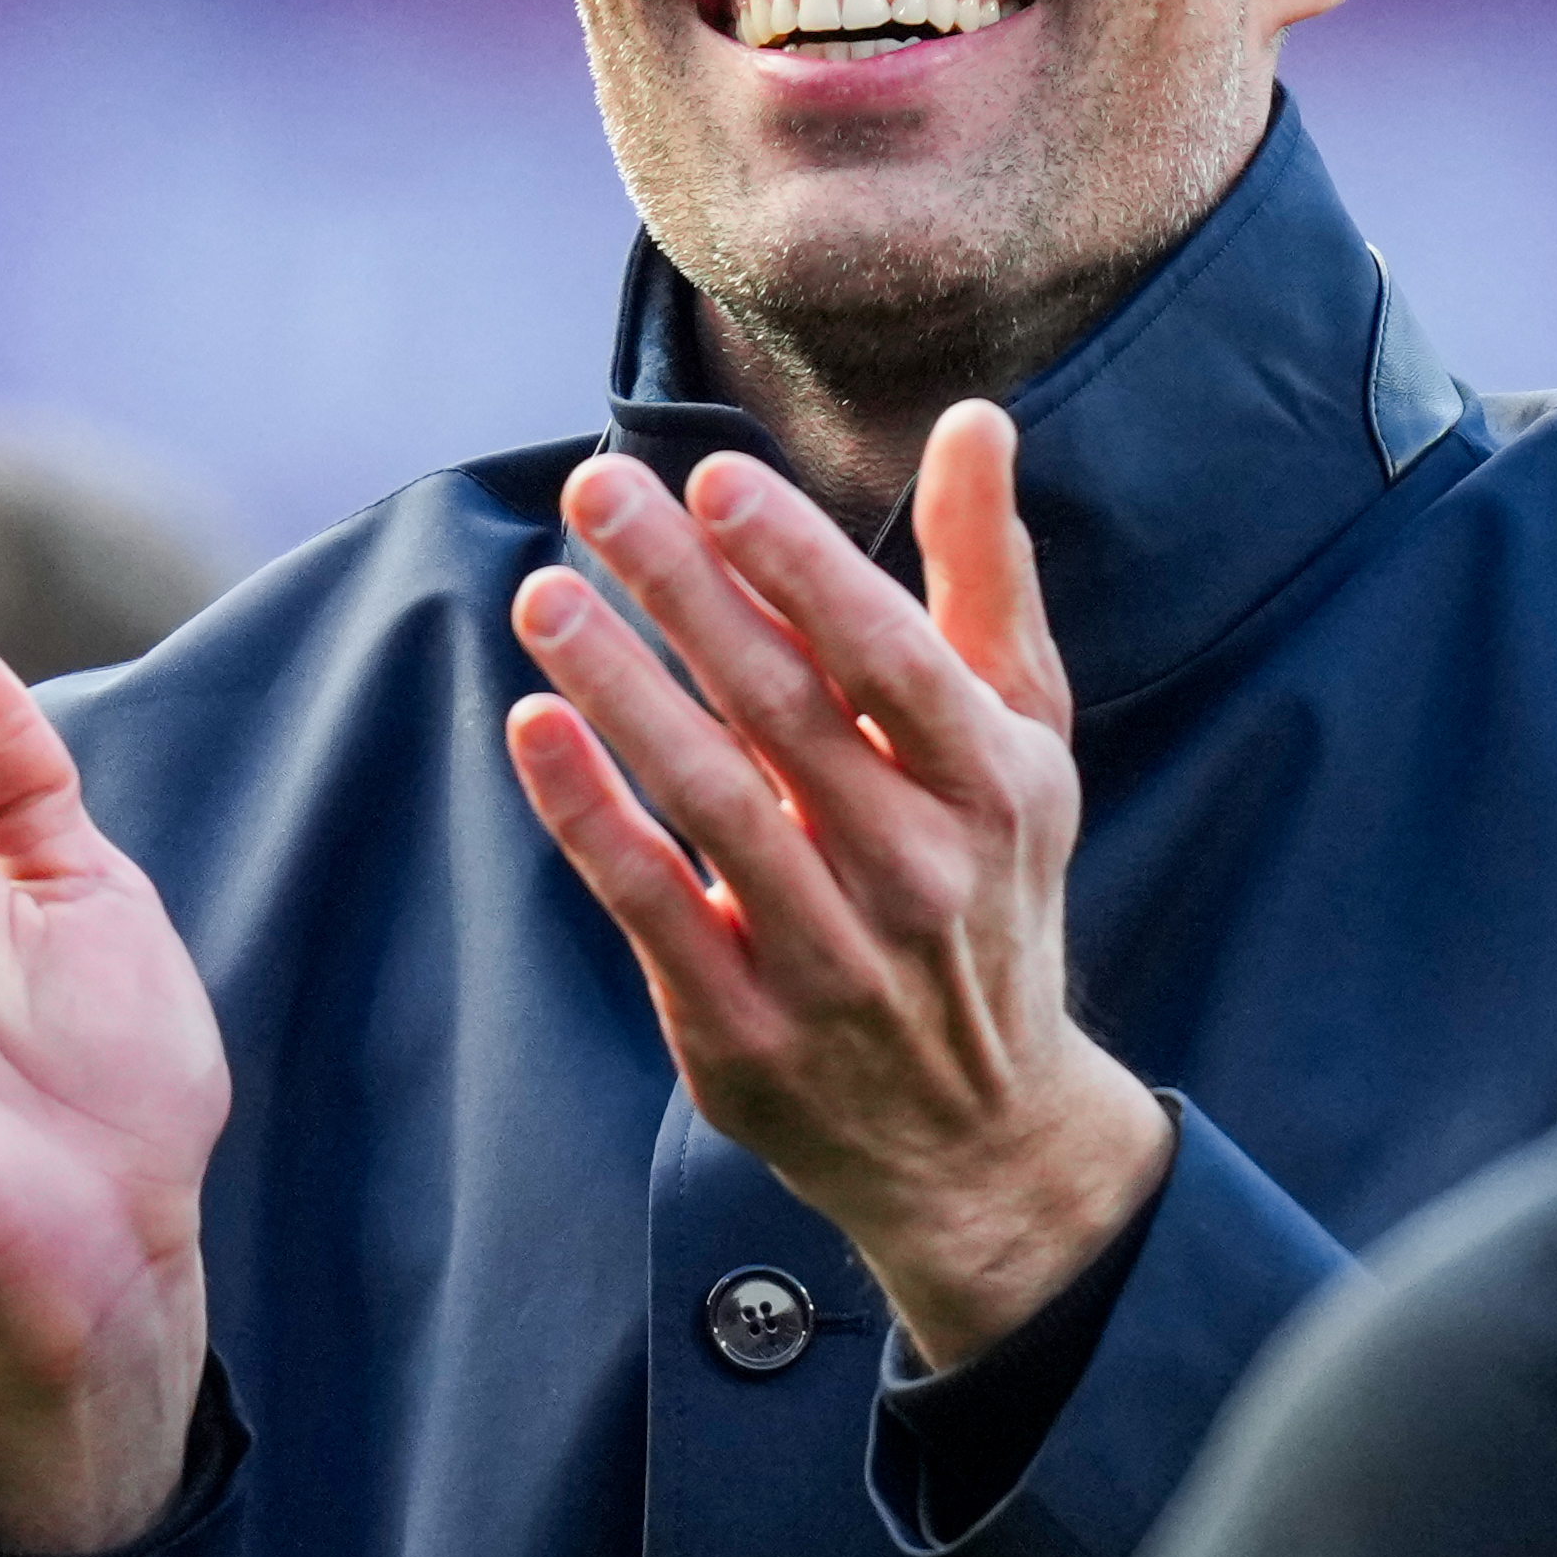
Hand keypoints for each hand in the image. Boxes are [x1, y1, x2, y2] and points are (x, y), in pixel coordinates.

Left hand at [500, 403, 1174, 1370]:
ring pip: (706, 800)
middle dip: (681, 590)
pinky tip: (534, 726)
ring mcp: (827, 959)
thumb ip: (989, 582)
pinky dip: (588, 815)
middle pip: (781, 710)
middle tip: (597, 493)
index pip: (890, 656)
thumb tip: (974, 420)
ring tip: (545, 595)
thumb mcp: (1022, 743)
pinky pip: (651, 906)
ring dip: (618, 688)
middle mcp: (915, 873)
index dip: (800, 564)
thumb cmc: (988, 895)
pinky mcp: (741, 1032)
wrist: (979, 1136)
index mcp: (990, 787)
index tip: (716, 476)